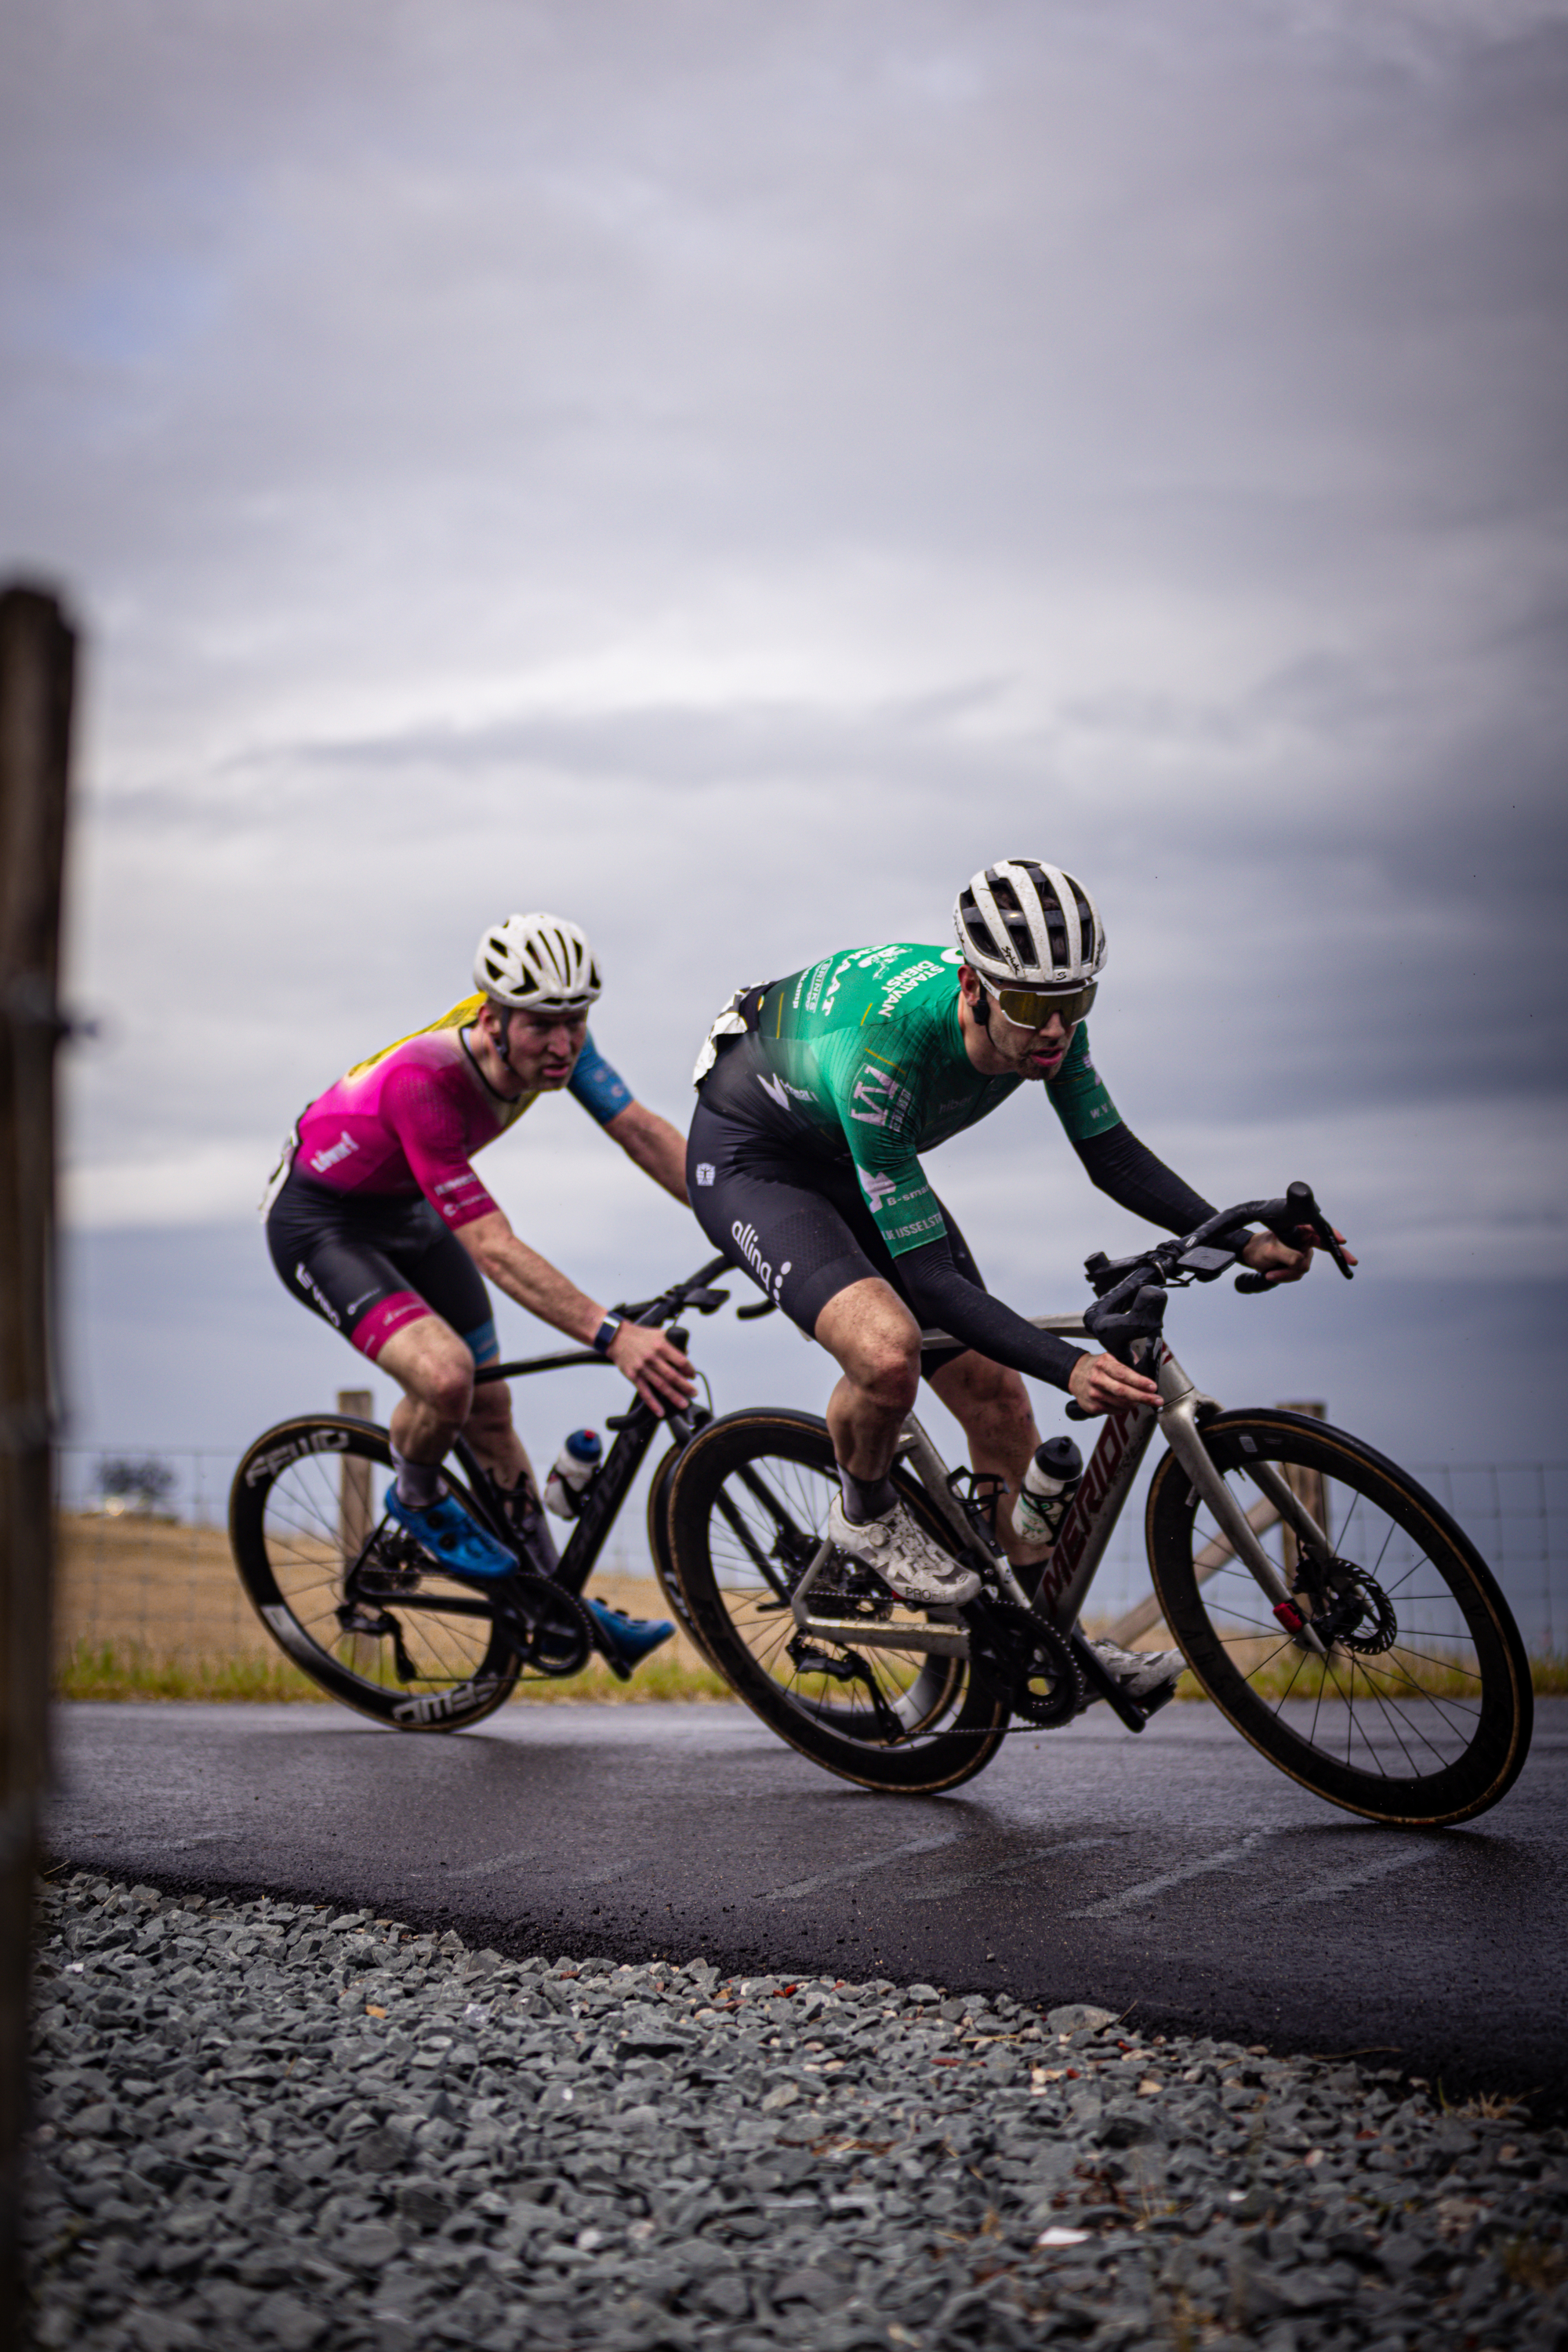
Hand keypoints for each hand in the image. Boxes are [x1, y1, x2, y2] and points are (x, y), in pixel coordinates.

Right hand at [608, 1322, 695, 1415]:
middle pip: (672, 1375)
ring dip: (673, 1396)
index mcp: (661, 1345)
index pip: (680, 1360)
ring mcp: (642, 1368)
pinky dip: (653, 1403)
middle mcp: (652, 1357)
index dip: (689, 1370)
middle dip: (685, 1386)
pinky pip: (645, 1392)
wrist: (617, 1338)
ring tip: (683, 1403)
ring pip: (661, 1385)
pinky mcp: (633, 1376)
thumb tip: (686, 1353)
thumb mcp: (658, 1333)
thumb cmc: (639, 1336)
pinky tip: (661, 1411)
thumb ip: (672, 1342)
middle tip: (694, 1393)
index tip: (692, 1376)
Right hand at [1068, 1350, 1160, 1416]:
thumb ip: (1127, 1363)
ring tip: (1142, 1400)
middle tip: (1157, 1400)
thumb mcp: (1109, 1358)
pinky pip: (1114, 1411)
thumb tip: (1146, 1371)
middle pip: (1123, 1392)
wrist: (1074, 1374)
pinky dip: (1124, 1408)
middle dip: (1143, 1397)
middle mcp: (1097, 1379)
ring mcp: (1094, 1394)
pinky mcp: (1092, 1406)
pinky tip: (1126, 1403)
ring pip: (1121, 1404)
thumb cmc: (1096, 1366)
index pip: (1124, 1374)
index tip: (1153, 1387)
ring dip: (1135, 1403)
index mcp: (1103, 1364)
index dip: (1140, 1382)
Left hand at [1240, 1225, 1357, 1286]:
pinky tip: (1272, 1274)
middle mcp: (1303, 1241)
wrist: (1250, 1256)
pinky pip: (1297, 1274)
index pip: (1319, 1231)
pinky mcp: (1296, 1264)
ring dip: (1288, 1273)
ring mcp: (1301, 1253)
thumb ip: (1289, 1256)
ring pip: (1304, 1267)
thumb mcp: (1272, 1250)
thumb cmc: (1259, 1247)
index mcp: (1299, 1230)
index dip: (1332, 1235)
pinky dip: (1285, 1276)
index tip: (1341, 1240)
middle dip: (1338, 1255)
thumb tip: (1302, 1263)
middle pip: (1324, 1248)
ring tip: (1271, 1273)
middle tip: (1351, 1262)